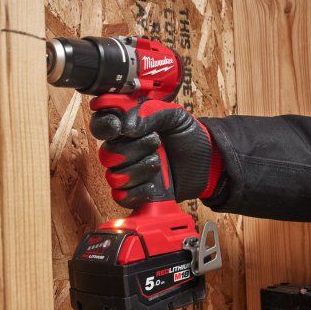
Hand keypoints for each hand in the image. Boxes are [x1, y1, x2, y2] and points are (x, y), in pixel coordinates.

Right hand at [90, 99, 222, 208]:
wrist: (209, 163)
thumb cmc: (190, 137)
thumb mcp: (175, 115)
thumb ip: (150, 112)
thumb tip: (127, 125)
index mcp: (128, 127)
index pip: (102, 125)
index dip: (105, 126)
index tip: (118, 128)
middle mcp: (124, 149)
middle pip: (107, 154)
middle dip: (132, 149)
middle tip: (156, 142)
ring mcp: (129, 172)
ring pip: (114, 176)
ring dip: (137, 170)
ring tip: (158, 163)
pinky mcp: (136, 193)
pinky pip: (121, 197)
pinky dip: (137, 192)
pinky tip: (154, 186)